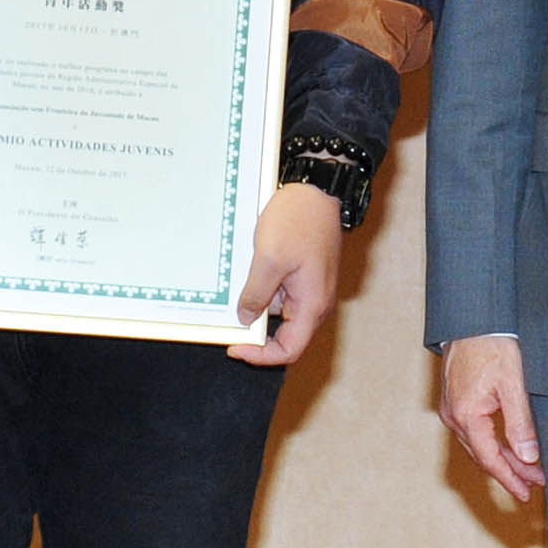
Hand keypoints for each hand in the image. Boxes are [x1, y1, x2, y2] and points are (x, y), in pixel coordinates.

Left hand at [228, 183, 342, 364]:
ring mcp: (311, 289)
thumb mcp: (268, 259)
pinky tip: (249, 277)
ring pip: (281, 315)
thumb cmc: (299, 221)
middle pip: (286, 336)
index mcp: (312, 304)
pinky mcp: (304, 277)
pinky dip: (263, 293)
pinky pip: (282, 296)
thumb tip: (246, 318)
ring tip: (239, 291)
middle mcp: (316, 302)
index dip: (261, 355)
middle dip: (258, 334)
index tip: (237, 347)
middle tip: (231, 323)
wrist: (317, 191)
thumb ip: (256, 294)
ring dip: (258, 310)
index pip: (289, 350)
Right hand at [439, 333, 543, 502]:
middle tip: (535, 483)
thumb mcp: (513, 385)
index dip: (509, 479)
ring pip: (479, 444)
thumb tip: (528, 457)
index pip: (490, 459)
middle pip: (484, 455)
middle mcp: (454, 416)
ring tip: (529, 469)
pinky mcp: (456, 401)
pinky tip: (510, 446)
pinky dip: (494, 442)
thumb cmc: (492, 345)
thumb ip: (520, 423)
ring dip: (504, 457)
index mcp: (466, 415)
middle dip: (511, 471)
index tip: (525, 494)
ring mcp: (452, 409)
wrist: (472, 319)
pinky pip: (475, 431)